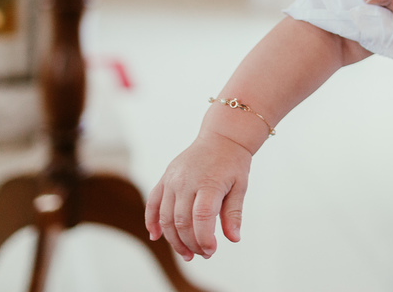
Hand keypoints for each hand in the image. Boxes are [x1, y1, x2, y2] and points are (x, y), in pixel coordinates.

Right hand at [145, 131, 252, 260]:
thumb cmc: (233, 163)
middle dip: (191, 243)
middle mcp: (186, 181)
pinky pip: (153, 203)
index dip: (204, 239)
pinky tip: (155, 236)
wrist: (222, 137)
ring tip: (186, 253)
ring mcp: (172, 180)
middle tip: (203, 254)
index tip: (211, 251)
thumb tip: (234, 239)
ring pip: (166, 217)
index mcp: (208, 183)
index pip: (201, 218)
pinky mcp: (165, 178)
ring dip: (173, 239)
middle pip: (181, 221)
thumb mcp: (240, 186)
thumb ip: (234, 213)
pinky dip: (151, 221)